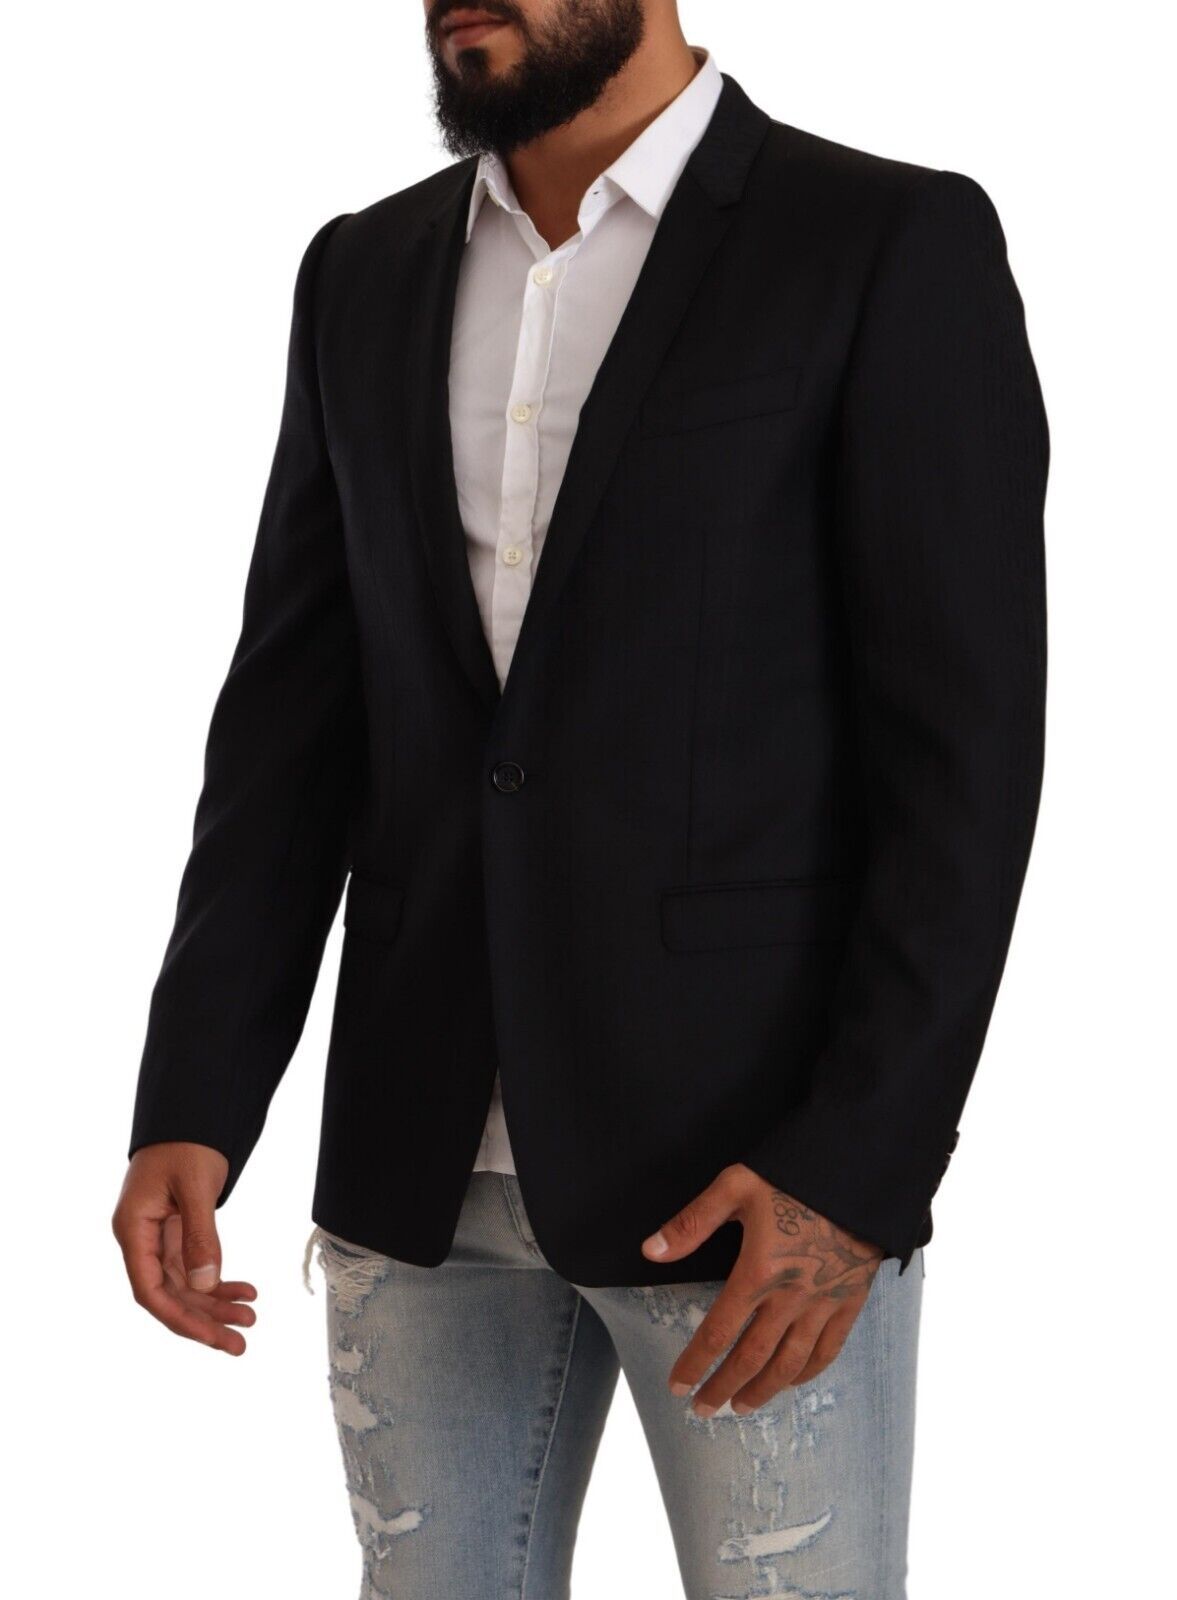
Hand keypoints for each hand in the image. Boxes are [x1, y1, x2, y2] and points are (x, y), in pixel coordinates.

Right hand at [112, 1141, 257, 1355]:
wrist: (191, 1113)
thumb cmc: (186, 1142)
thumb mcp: (196, 1186)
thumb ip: (200, 1235)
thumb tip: (206, 1285)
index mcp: (133, 1229)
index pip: (150, 1289)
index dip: (179, 1318)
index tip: (211, 1338)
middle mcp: (141, 1238)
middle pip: (170, 1294)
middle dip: (204, 1321)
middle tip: (240, 1343)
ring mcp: (159, 1237)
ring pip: (185, 1285)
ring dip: (215, 1304)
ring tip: (250, 1320)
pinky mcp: (177, 1231)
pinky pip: (196, 1267)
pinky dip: (219, 1281)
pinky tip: (246, 1292)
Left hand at [641, 1162, 882, 1414]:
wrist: (858, 1171)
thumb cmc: (793, 1174)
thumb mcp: (736, 1186)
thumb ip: (692, 1222)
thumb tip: (650, 1251)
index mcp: (758, 1272)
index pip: (718, 1332)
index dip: (695, 1364)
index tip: (677, 1386)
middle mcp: (791, 1297)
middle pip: (751, 1358)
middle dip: (723, 1387)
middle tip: (702, 1409)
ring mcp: (824, 1303)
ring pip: (790, 1363)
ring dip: (763, 1390)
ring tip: (741, 1407)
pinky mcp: (850, 1299)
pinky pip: (829, 1349)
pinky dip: (808, 1372)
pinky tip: (791, 1382)